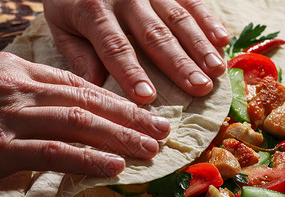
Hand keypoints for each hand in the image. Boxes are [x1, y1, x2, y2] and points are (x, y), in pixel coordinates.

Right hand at [0, 52, 169, 189]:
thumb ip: (24, 95)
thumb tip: (57, 113)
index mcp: (18, 69)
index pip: (78, 82)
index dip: (114, 99)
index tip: (140, 112)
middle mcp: (20, 86)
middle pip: (88, 99)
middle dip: (129, 115)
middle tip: (161, 128)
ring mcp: (10, 115)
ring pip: (78, 122)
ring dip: (119, 136)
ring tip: (150, 148)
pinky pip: (54, 152)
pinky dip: (87, 158)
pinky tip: (114, 165)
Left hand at [43, 0, 229, 103]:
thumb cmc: (69, 1)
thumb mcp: (61, 26)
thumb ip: (78, 55)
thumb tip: (94, 89)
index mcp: (93, 11)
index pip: (115, 48)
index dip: (131, 73)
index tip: (147, 98)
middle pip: (154, 35)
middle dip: (179, 64)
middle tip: (200, 88)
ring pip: (177, 18)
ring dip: (199, 45)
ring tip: (217, 71)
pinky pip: (189, 0)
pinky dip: (207, 19)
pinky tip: (223, 40)